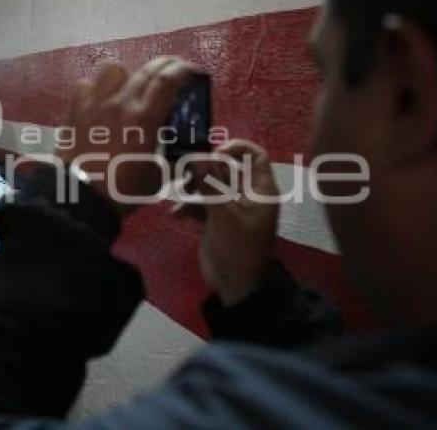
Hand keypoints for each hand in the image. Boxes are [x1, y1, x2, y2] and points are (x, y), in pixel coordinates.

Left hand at [56, 57, 194, 211]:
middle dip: (165, 64)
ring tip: (132, 84)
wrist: (80, 197)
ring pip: (114, 69)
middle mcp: (121, 104)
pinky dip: (97, 87)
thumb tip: (193, 162)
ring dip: (129, 73)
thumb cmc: (122, 190)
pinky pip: (86, 85)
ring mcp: (95, 103)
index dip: (183, 70)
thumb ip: (177, 164)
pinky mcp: (75, 110)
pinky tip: (102, 99)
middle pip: (146, 70)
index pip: (167, 81)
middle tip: (173, 69)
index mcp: (145, 119)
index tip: (191, 70)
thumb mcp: (158, 178)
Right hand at [176, 140, 278, 305]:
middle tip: (186, 172)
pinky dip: (189, 206)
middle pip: (226, 167)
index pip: (255, 156)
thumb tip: (198, 156)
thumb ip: (210, 184)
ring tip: (181, 192)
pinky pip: (201, 203)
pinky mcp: (215, 219)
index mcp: (259, 190)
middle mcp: (246, 194)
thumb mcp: (224, 215)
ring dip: (193, 186)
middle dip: (205, 168)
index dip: (235, 149)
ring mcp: (230, 207)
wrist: (235, 287)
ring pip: (210, 184)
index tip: (213, 154)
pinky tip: (176, 215)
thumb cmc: (238, 249)